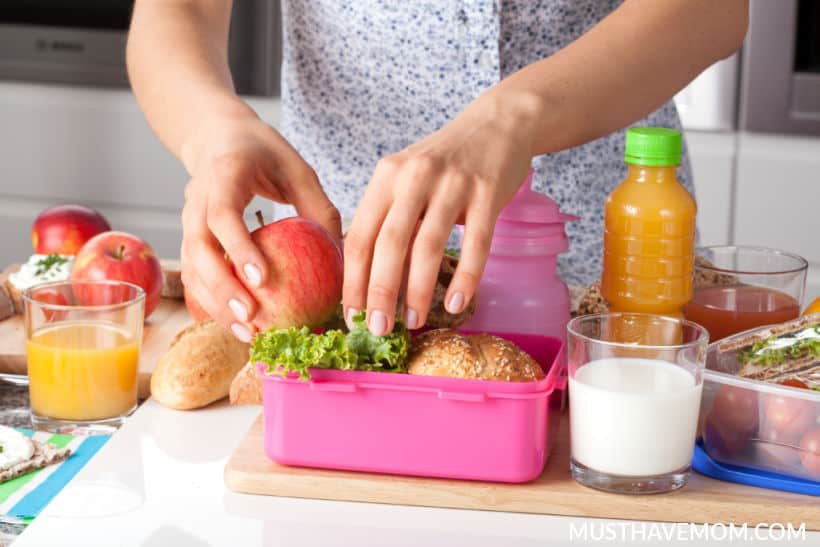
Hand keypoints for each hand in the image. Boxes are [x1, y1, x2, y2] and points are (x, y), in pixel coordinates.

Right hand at [180, 111, 341, 340]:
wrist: (217, 138)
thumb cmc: (264, 152)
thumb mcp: (298, 169)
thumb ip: (319, 208)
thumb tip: (342, 257)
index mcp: (224, 175)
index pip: (223, 215)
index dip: (239, 248)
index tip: (261, 280)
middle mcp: (197, 199)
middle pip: (199, 250)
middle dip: (222, 289)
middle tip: (251, 318)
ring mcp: (187, 221)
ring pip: (191, 268)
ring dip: (215, 304)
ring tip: (246, 333)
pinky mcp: (190, 239)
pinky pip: (193, 275)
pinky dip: (210, 302)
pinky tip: (236, 325)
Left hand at [343, 92, 539, 334]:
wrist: (496, 125)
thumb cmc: (444, 163)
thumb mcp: (406, 180)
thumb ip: (388, 220)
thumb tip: (367, 282)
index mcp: (386, 177)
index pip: (359, 236)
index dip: (353, 280)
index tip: (351, 315)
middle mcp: (414, 178)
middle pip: (389, 244)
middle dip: (380, 293)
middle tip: (377, 330)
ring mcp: (452, 184)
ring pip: (428, 246)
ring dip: (417, 290)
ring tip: (413, 322)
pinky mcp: (487, 193)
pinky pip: (476, 243)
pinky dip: (465, 278)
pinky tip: (455, 304)